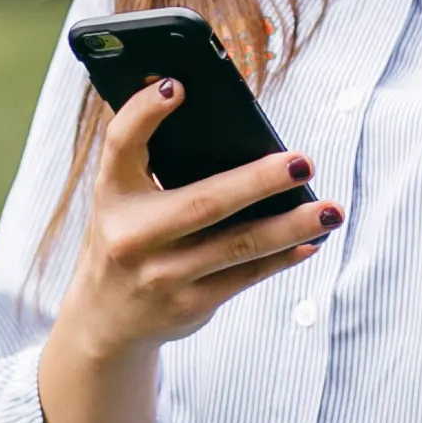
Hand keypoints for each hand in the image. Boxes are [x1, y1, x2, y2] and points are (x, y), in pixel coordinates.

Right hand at [37, 77, 335, 422]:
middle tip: (300, 160)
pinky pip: (245, 282)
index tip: (179, 82)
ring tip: (327, 203)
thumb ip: (160, 164)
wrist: (94, 340)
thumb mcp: (125, 205)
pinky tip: (316, 238)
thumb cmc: (123, 249)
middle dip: (251, 183)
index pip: (119, 144)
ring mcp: (157, 284)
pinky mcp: (188, 313)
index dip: (146, 112)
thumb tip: (227, 122)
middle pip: (196, 205)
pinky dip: (283, 259)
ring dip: (286, 227)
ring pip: (232, 250)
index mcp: (105, 202)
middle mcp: (125, 243)